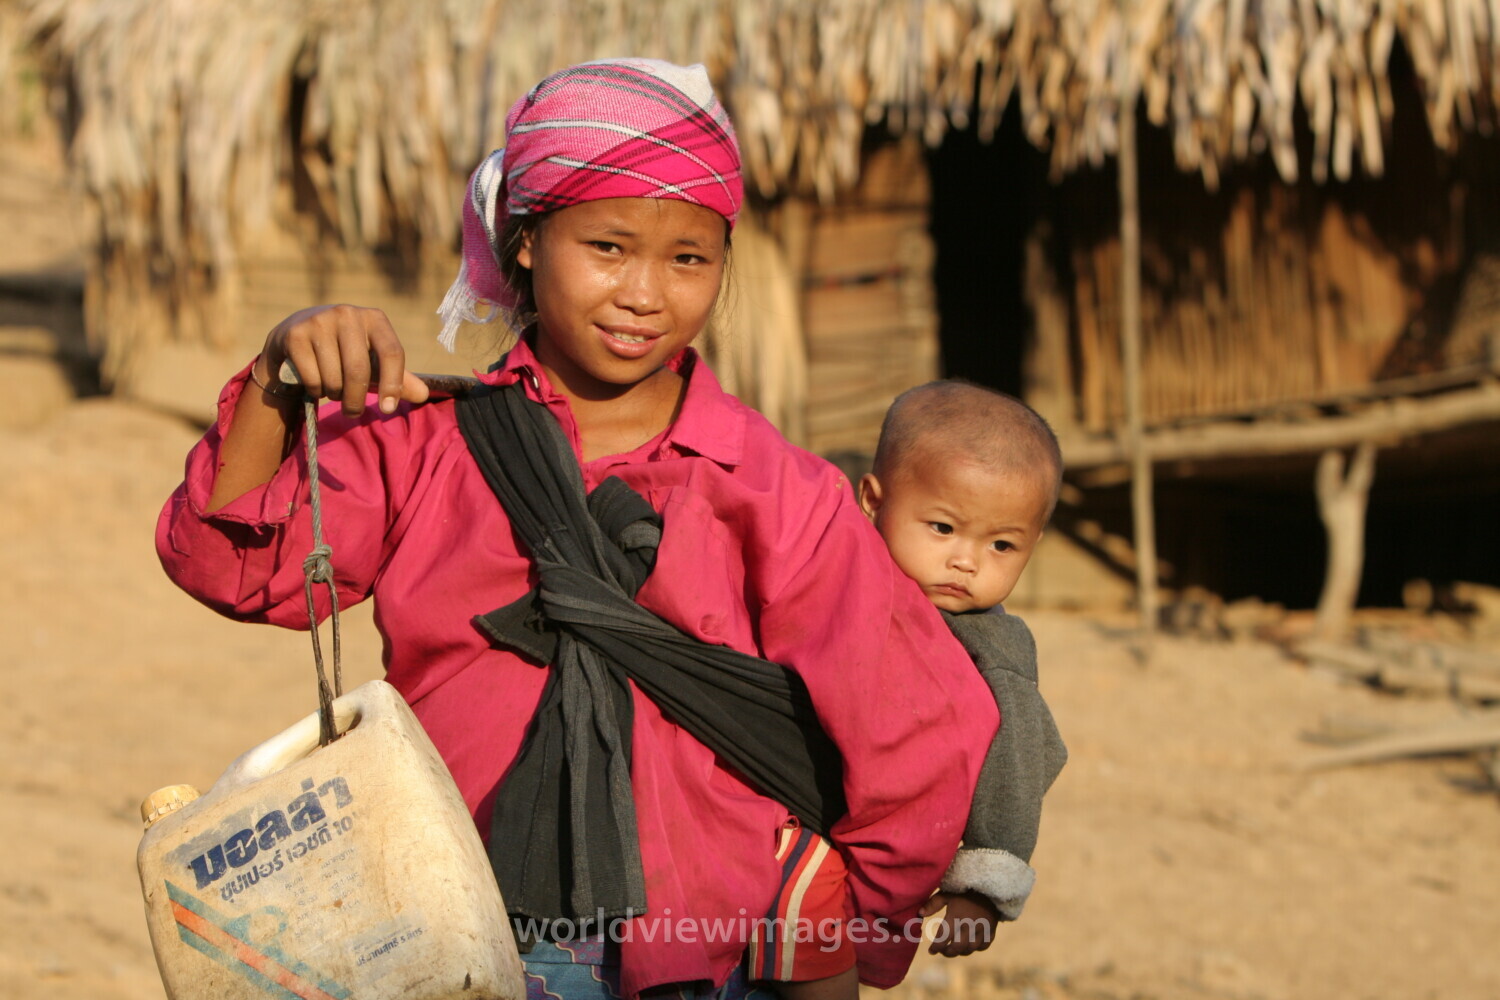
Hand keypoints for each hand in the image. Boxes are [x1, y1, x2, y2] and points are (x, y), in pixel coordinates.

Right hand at [260, 305, 428, 416]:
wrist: (296, 334)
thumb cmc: (345, 351)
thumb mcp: (373, 361)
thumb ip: (398, 378)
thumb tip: (424, 395)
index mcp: (374, 318)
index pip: (392, 353)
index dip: (392, 385)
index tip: (387, 409)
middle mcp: (348, 314)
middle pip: (359, 371)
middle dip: (355, 400)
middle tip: (353, 413)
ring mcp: (319, 321)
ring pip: (333, 378)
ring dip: (334, 395)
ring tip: (332, 389)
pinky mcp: (296, 335)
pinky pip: (312, 379)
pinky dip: (315, 391)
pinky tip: (314, 382)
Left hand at [918, 890, 999, 956]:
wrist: (988, 888)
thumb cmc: (963, 891)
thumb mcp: (947, 894)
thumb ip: (933, 904)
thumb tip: (919, 914)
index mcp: (956, 916)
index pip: (944, 937)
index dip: (936, 947)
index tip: (931, 951)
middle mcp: (969, 924)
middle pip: (957, 947)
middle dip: (947, 952)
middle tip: (942, 951)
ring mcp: (982, 929)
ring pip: (970, 949)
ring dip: (960, 952)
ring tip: (953, 949)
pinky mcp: (991, 930)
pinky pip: (983, 946)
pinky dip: (975, 948)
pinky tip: (968, 945)